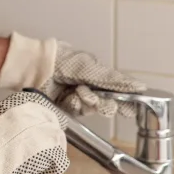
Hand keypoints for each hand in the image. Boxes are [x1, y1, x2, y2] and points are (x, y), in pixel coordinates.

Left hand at [0, 32, 145, 118]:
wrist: (34, 67)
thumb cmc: (60, 60)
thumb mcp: (89, 66)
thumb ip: (112, 79)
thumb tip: (139, 86)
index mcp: (97, 75)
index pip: (118, 91)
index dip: (126, 102)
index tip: (131, 109)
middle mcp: (89, 88)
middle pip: (106, 105)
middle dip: (104, 103)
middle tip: (96, 98)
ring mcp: (77, 99)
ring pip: (92, 110)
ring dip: (87, 102)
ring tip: (78, 92)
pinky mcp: (65, 109)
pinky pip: (78, 113)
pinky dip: (76, 106)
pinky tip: (70, 97)